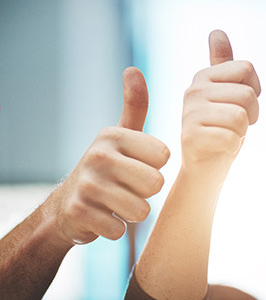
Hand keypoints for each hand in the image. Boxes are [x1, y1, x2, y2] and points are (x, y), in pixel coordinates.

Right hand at [49, 67, 169, 244]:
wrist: (67, 206)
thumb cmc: (108, 167)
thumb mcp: (122, 134)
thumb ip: (135, 105)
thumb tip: (133, 69)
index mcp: (114, 135)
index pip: (164, 158)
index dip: (155, 167)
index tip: (137, 165)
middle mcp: (98, 155)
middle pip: (155, 184)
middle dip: (146, 192)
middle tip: (127, 187)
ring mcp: (87, 185)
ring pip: (141, 210)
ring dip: (133, 212)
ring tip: (117, 202)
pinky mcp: (80, 214)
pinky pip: (121, 230)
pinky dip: (116, 229)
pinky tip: (103, 217)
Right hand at [181, 30, 260, 177]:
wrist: (205, 167)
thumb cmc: (222, 128)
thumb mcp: (227, 94)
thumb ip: (223, 64)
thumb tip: (216, 31)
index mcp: (204, 76)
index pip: (247, 68)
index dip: (254, 90)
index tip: (241, 105)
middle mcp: (193, 90)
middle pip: (247, 94)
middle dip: (250, 115)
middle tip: (234, 126)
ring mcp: (189, 113)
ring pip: (240, 116)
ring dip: (241, 132)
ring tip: (227, 135)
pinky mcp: (190, 137)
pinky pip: (232, 138)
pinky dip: (232, 148)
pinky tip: (220, 148)